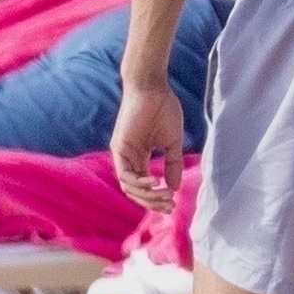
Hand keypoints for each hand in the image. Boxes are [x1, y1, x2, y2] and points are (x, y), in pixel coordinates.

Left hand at [111, 80, 184, 212]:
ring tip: (165, 195)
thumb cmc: (163, 109)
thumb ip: (172, 164)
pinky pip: (125, 174)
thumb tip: (174, 187)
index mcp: (140, 157)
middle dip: (153, 202)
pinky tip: (155, 182)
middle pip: (135, 191)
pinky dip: (139, 182)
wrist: (153, 88)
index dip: (157, 198)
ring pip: (129, 187)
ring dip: (147, 196)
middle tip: (170, 205)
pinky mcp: (119, 147)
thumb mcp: (172, 142)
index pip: (144, 186)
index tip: (174, 203)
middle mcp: (129, 158)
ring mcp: (122, 154)